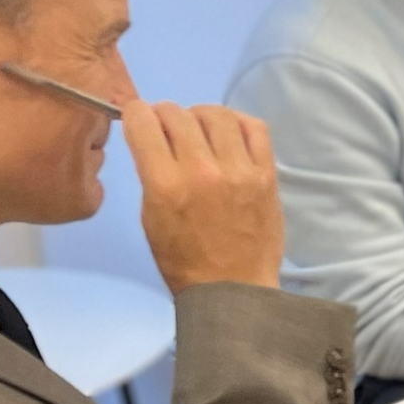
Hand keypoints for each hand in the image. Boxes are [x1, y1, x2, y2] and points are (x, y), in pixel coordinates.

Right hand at [124, 99, 282, 293]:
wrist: (234, 290)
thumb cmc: (184, 261)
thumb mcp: (151, 217)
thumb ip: (152, 174)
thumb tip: (156, 140)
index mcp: (166, 185)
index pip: (144, 122)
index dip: (137, 115)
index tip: (140, 120)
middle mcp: (202, 171)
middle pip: (178, 114)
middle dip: (165, 115)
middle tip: (169, 129)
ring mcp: (239, 171)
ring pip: (217, 115)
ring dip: (201, 116)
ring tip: (200, 131)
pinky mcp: (267, 176)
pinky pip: (255, 128)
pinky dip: (238, 123)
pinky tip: (230, 135)